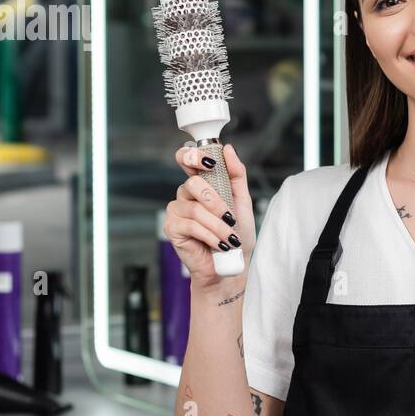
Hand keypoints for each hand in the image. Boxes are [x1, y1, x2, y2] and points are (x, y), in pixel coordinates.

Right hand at [163, 142, 255, 290]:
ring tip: (230, 238)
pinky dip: (210, 235)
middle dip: (216, 202)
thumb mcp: (242, 201)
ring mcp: (176, 210)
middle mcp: (185, 194)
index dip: (193, 155)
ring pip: (196, 208)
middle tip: (230, 217)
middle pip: (193, 183)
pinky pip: (191, 225)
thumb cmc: (237, 234)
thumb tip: (228, 149)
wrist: (231, 266)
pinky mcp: (172, 228)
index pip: (187, 159)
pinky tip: (219, 244)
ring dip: (218, 225)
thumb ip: (236, 175)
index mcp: (201, 184)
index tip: (210, 161)